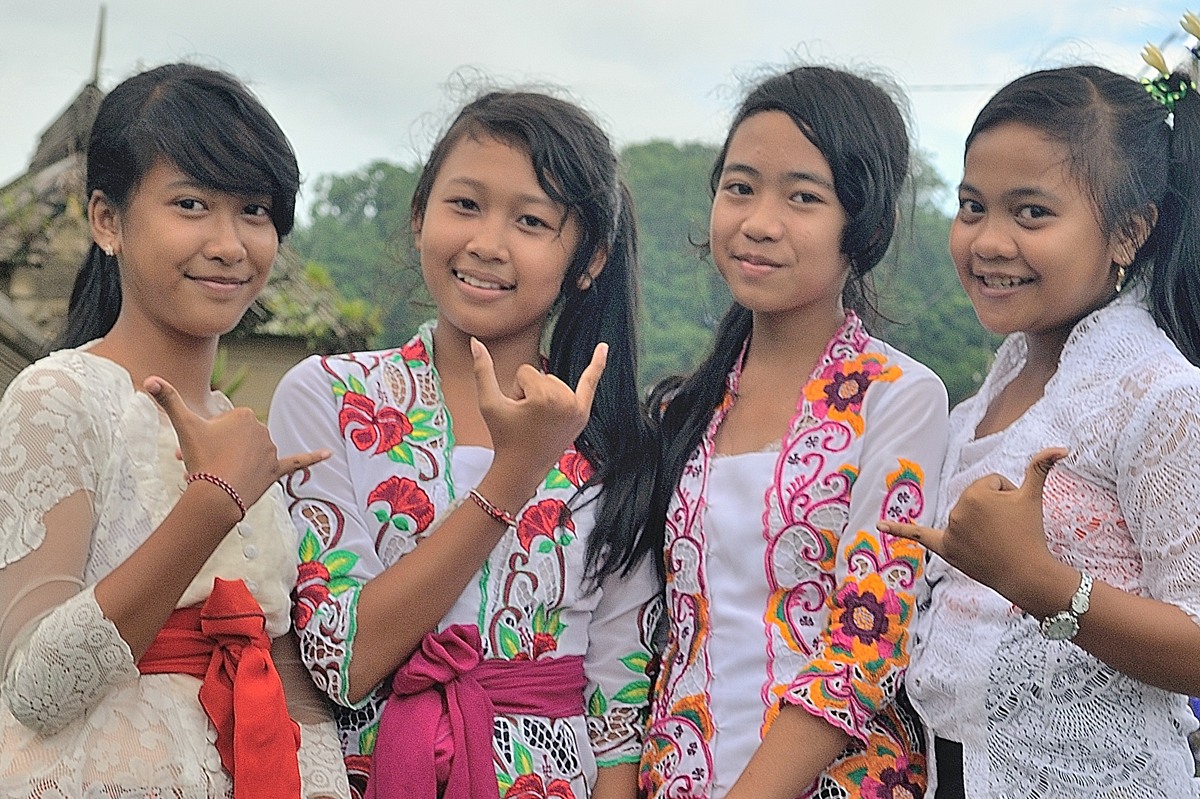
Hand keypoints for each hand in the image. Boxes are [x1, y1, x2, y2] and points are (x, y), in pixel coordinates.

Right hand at [145, 376, 329, 508]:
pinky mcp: (277, 470)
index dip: (206, 438)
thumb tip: (149, 379)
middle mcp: (262, 429)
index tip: (196, 450)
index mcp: (244, 415)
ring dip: (233, 465)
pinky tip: (329, 454)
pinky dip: (313, 458)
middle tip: (203, 466)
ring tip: (219, 477)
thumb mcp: (184, 426)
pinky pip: (298, 463)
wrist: (217, 495)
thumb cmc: (201, 458)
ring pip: (249, 456)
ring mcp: (271, 451)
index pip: (223, 425)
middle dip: (218, 452)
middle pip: (235, 441)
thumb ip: (168, 399)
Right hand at [471, 338, 605, 472]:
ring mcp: (578, 408)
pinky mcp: (583, 414)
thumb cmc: (504, 437)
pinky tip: (604, 348)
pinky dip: (597, 365)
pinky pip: (590, 383)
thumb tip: (476, 342)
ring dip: (544, 396)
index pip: (526, 373)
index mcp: (546, 397)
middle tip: (527, 420)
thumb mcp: (489, 403)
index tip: (517, 413)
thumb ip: (482, 370)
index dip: (516, 391)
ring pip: (554, 382)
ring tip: (539, 421)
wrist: (521, 469)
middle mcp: (566, 400)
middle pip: (541, 376)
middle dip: (530, 393)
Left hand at [878, 448, 1067, 603]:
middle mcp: (957, 510)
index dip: (1008, 496)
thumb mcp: (1033, 497)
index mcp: (975, 493)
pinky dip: (898, 530)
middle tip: (1008, 530)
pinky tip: (879, 527)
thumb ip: (1041, 468)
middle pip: (977, 498)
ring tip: (995, 541)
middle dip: (994, 509)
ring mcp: (950, 531)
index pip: (991, 483)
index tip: (1016, 515)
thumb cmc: (1031, 533)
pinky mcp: (945, 550)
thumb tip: (1061, 448)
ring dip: (980, 523)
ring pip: (966, 515)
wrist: (1028, 574)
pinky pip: (918, 536)